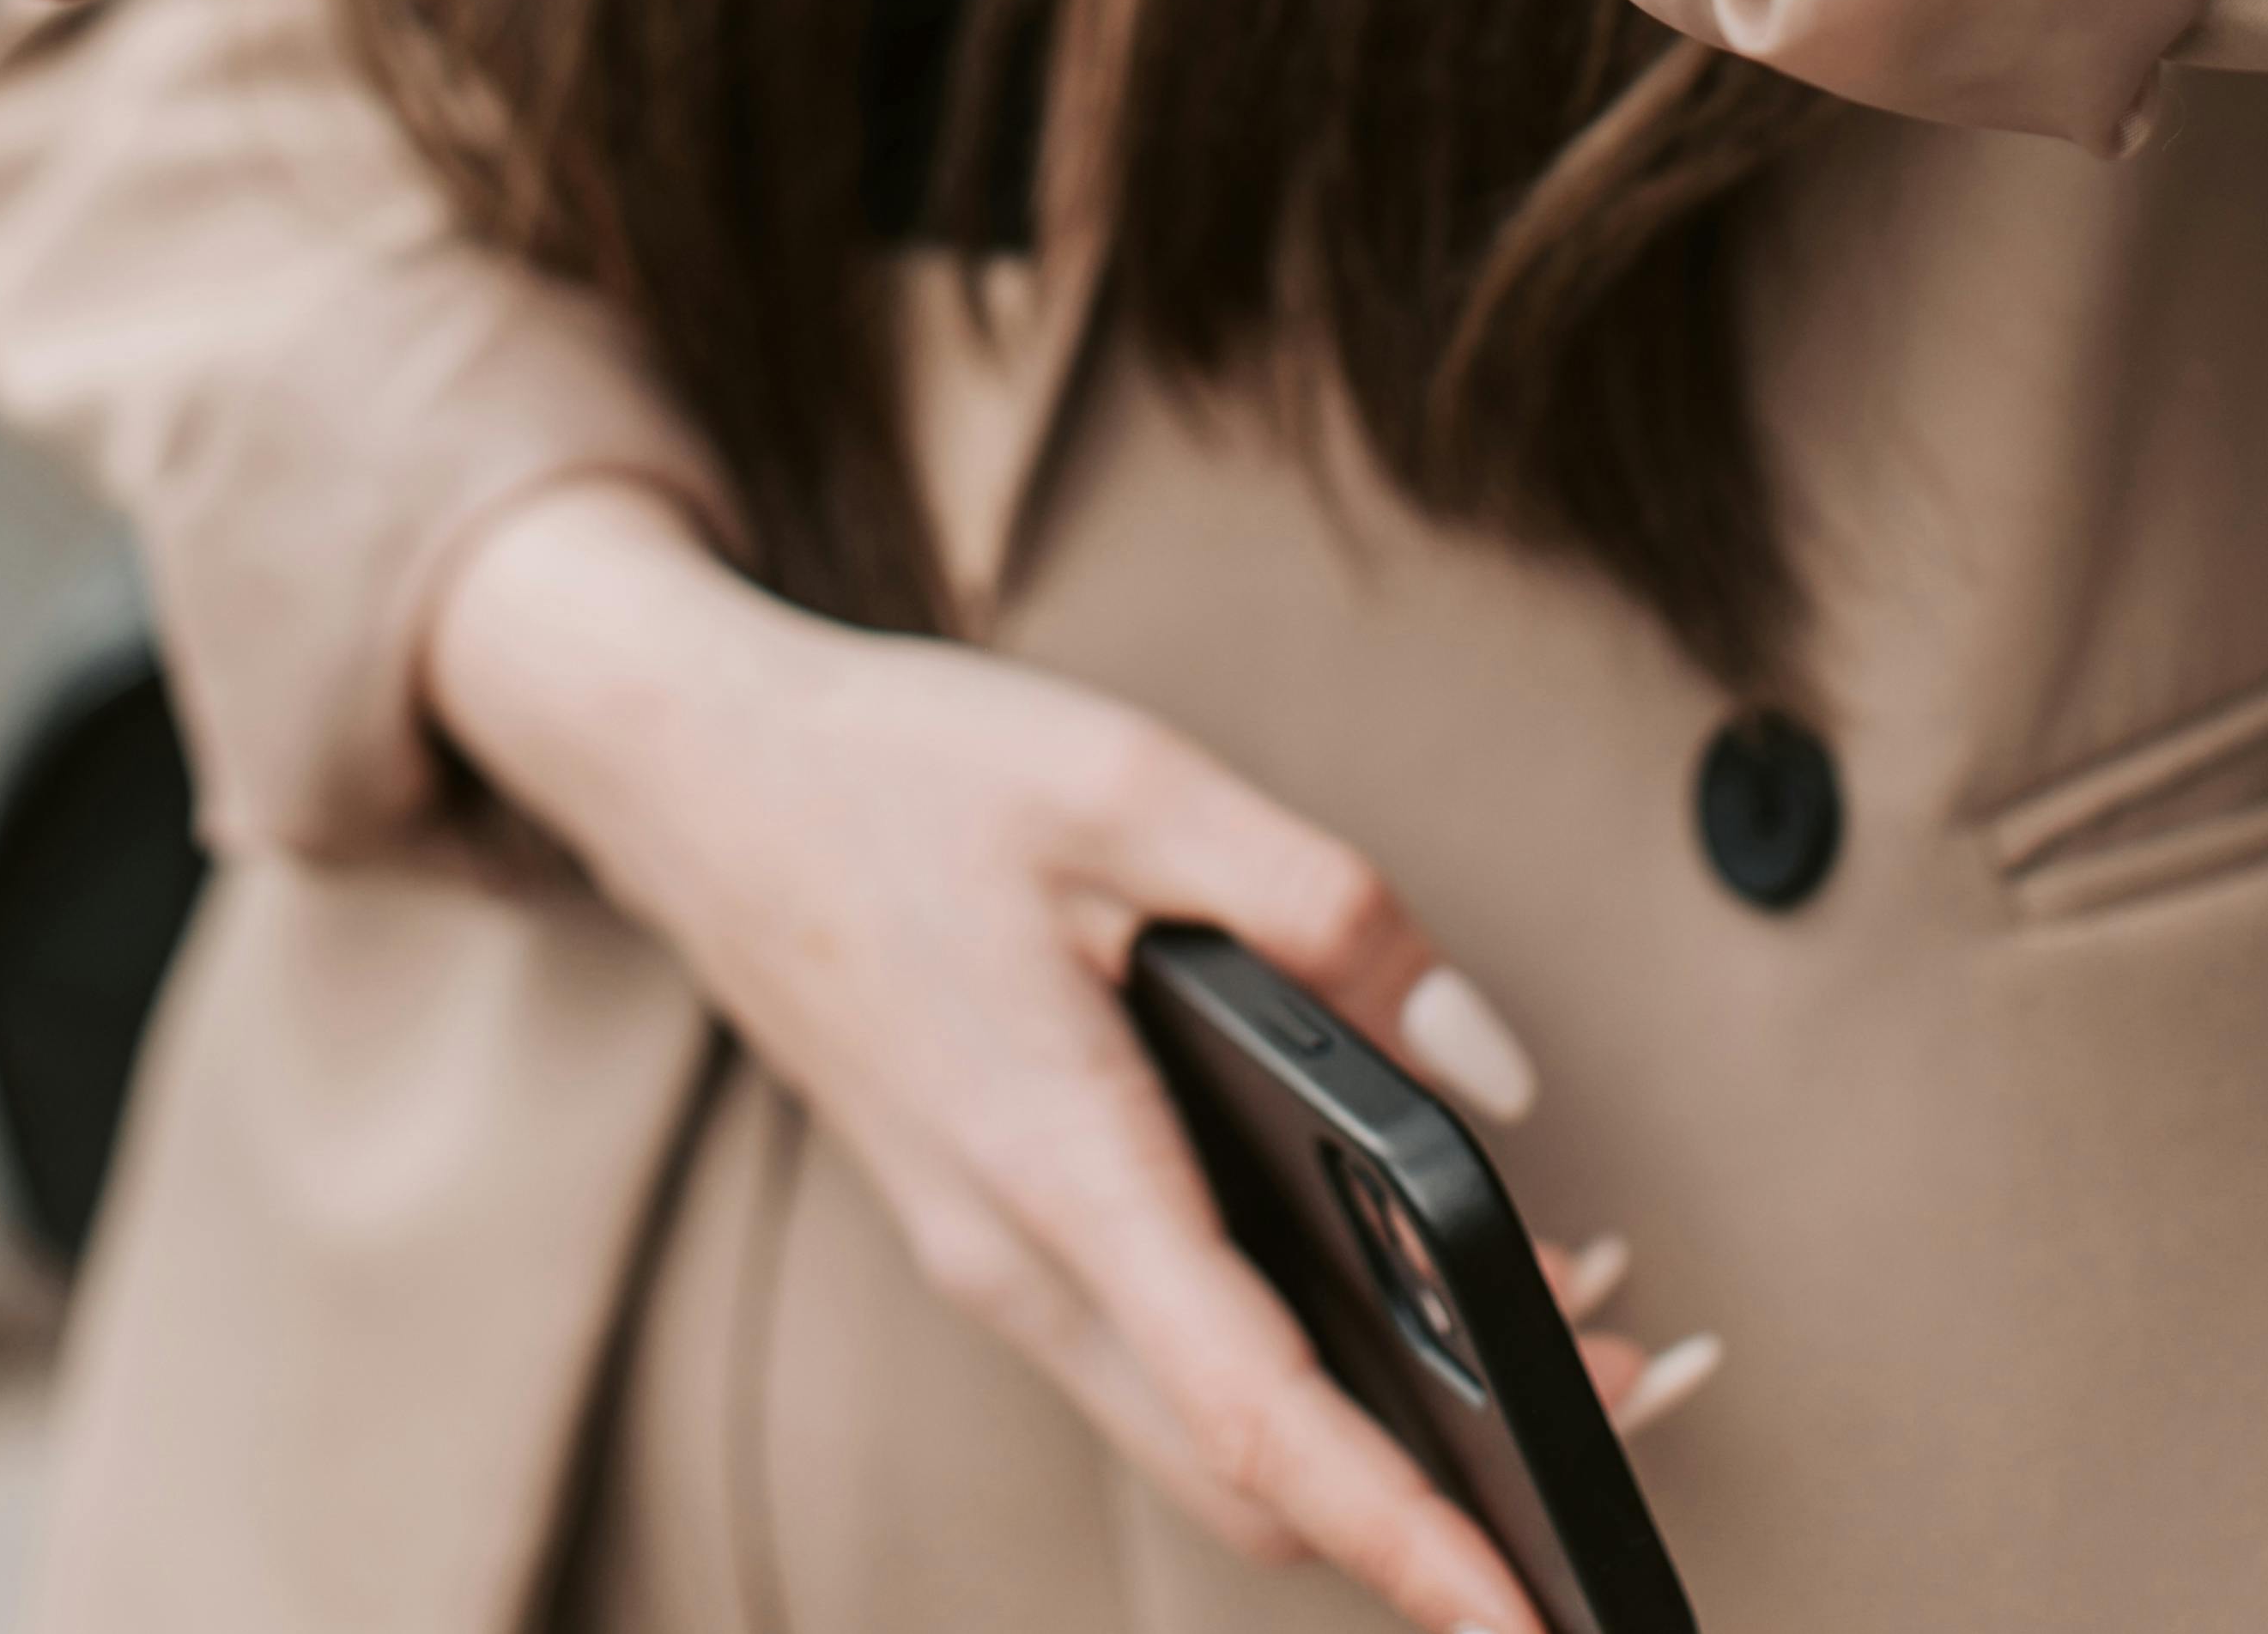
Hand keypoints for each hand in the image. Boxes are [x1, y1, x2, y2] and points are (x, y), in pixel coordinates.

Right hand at [436, 483, 1705, 1633]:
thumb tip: (1486, 1070)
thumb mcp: (1128, 784)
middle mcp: (1016, 1259)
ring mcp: (990, 1255)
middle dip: (1440, 1491)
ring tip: (1545, 1326)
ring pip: (1200, 1425)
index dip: (1408, 1536)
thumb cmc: (896, 770)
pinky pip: (1153, 1349)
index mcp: (1056, 1166)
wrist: (696, 772)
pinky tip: (1374, 1258)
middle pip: (1248, 1471)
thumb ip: (1324, 912)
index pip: (1259, 1415)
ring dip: (1370, 1427)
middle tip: (1623, 1401)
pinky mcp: (986, 1221)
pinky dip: (1284, 1355)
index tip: (1527, 1606)